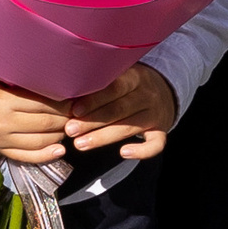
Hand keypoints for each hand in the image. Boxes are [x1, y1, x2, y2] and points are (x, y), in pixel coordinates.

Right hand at [0, 75, 70, 164]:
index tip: (74, 100)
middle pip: (45, 123)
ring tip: (67, 128)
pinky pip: (27, 157)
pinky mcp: (1, 151)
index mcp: (5, 100)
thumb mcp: (4, 80)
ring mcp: (2, 139)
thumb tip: (61, 87)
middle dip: (65, 120)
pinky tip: (60, 150)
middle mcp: (4, 122)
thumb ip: (28, 85)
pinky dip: (46, 155)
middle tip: (75, 115)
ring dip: (59, 136)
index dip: (63, 104)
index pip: (43, 104)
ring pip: (40, 141)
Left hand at [65, 65, 179, 159]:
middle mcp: (147, 94)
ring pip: (131, 127)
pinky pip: (157, 143)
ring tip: (80, 144)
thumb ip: (99, 80)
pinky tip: (124, 153)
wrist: (164, 91)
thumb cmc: (129, 84)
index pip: (115, 88)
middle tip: (70, 130)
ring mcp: (155, 113)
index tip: (74, 110)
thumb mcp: (119, 74)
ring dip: (104, 137)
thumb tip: (63, 87)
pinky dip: (142, 150)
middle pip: (120, 109)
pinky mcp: (161, 130)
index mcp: (135, 77)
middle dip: (92, 121)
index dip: (94, 100)